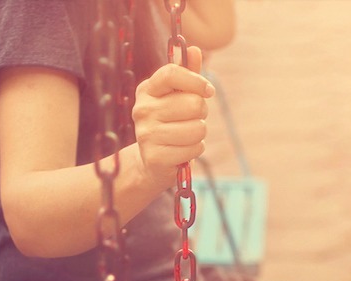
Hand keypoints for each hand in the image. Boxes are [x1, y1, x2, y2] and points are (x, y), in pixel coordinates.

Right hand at [133, 45, 213, 182]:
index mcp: (147, 90)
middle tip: (191, 119)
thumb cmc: (169, 122)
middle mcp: (142, 109)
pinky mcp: (154, 157)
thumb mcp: (177, 96)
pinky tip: (182, 150)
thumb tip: (194, 49)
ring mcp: (146, 134)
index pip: (172, 73)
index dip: (196, 80)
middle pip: (193, 104)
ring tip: (185, 136)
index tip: (208, 90)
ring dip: (199, 133)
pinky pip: (194, 149)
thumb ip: (187, 74)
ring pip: (197, 128)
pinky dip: (195, 150)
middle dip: (201, 113)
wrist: (151, 161)